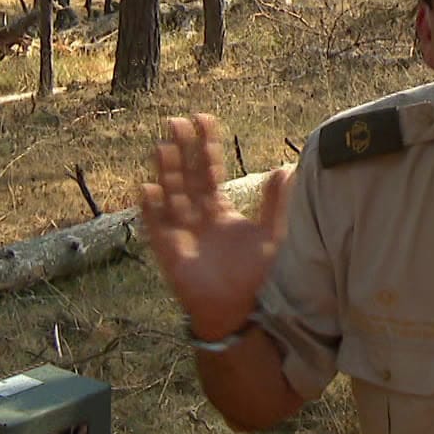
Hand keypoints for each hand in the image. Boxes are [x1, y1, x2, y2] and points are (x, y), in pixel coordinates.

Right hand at [138, 114, 292, 339]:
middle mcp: (196, 217)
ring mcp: (181, 233)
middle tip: (176, 122)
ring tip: (163, 146)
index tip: (202, 119)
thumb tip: (286, 168)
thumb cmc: (253, 278)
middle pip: (186, 177)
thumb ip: (276, 203)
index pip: (209, 171)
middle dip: (181, 150)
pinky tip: (148, 189)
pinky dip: (151, 210)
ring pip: (171, 195)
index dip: (205, 146)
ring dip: (166, 171)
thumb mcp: (271, 235)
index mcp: (218, 210)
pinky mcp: (169, 252)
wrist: (238, 313)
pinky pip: (156, 227)